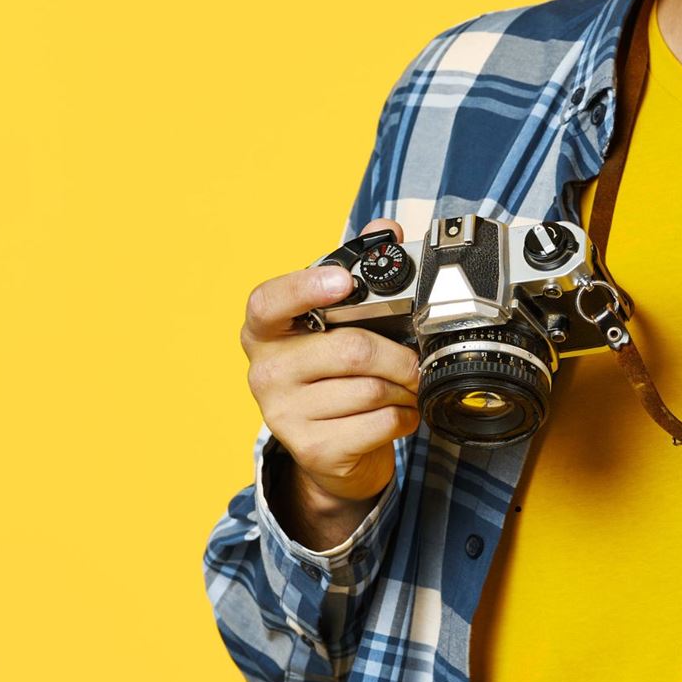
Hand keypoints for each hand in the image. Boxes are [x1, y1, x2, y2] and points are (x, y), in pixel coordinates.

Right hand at [240, 218, 419, 540]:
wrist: (330, 451)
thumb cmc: (333, 374)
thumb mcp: (340, 322)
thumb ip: (359, 270)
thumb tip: (384, 230)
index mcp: (266, 330)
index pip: (269, 302)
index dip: (305, 288)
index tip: (343, 281)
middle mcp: (266, 371)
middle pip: (351, 349)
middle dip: (399, 354)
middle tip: (415, 358)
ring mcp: (284, 414)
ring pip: (372, 388)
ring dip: (404, 388)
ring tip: (404, 388)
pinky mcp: (313, 449)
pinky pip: (380, 423)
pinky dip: (404, 416)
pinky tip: (397, 413)